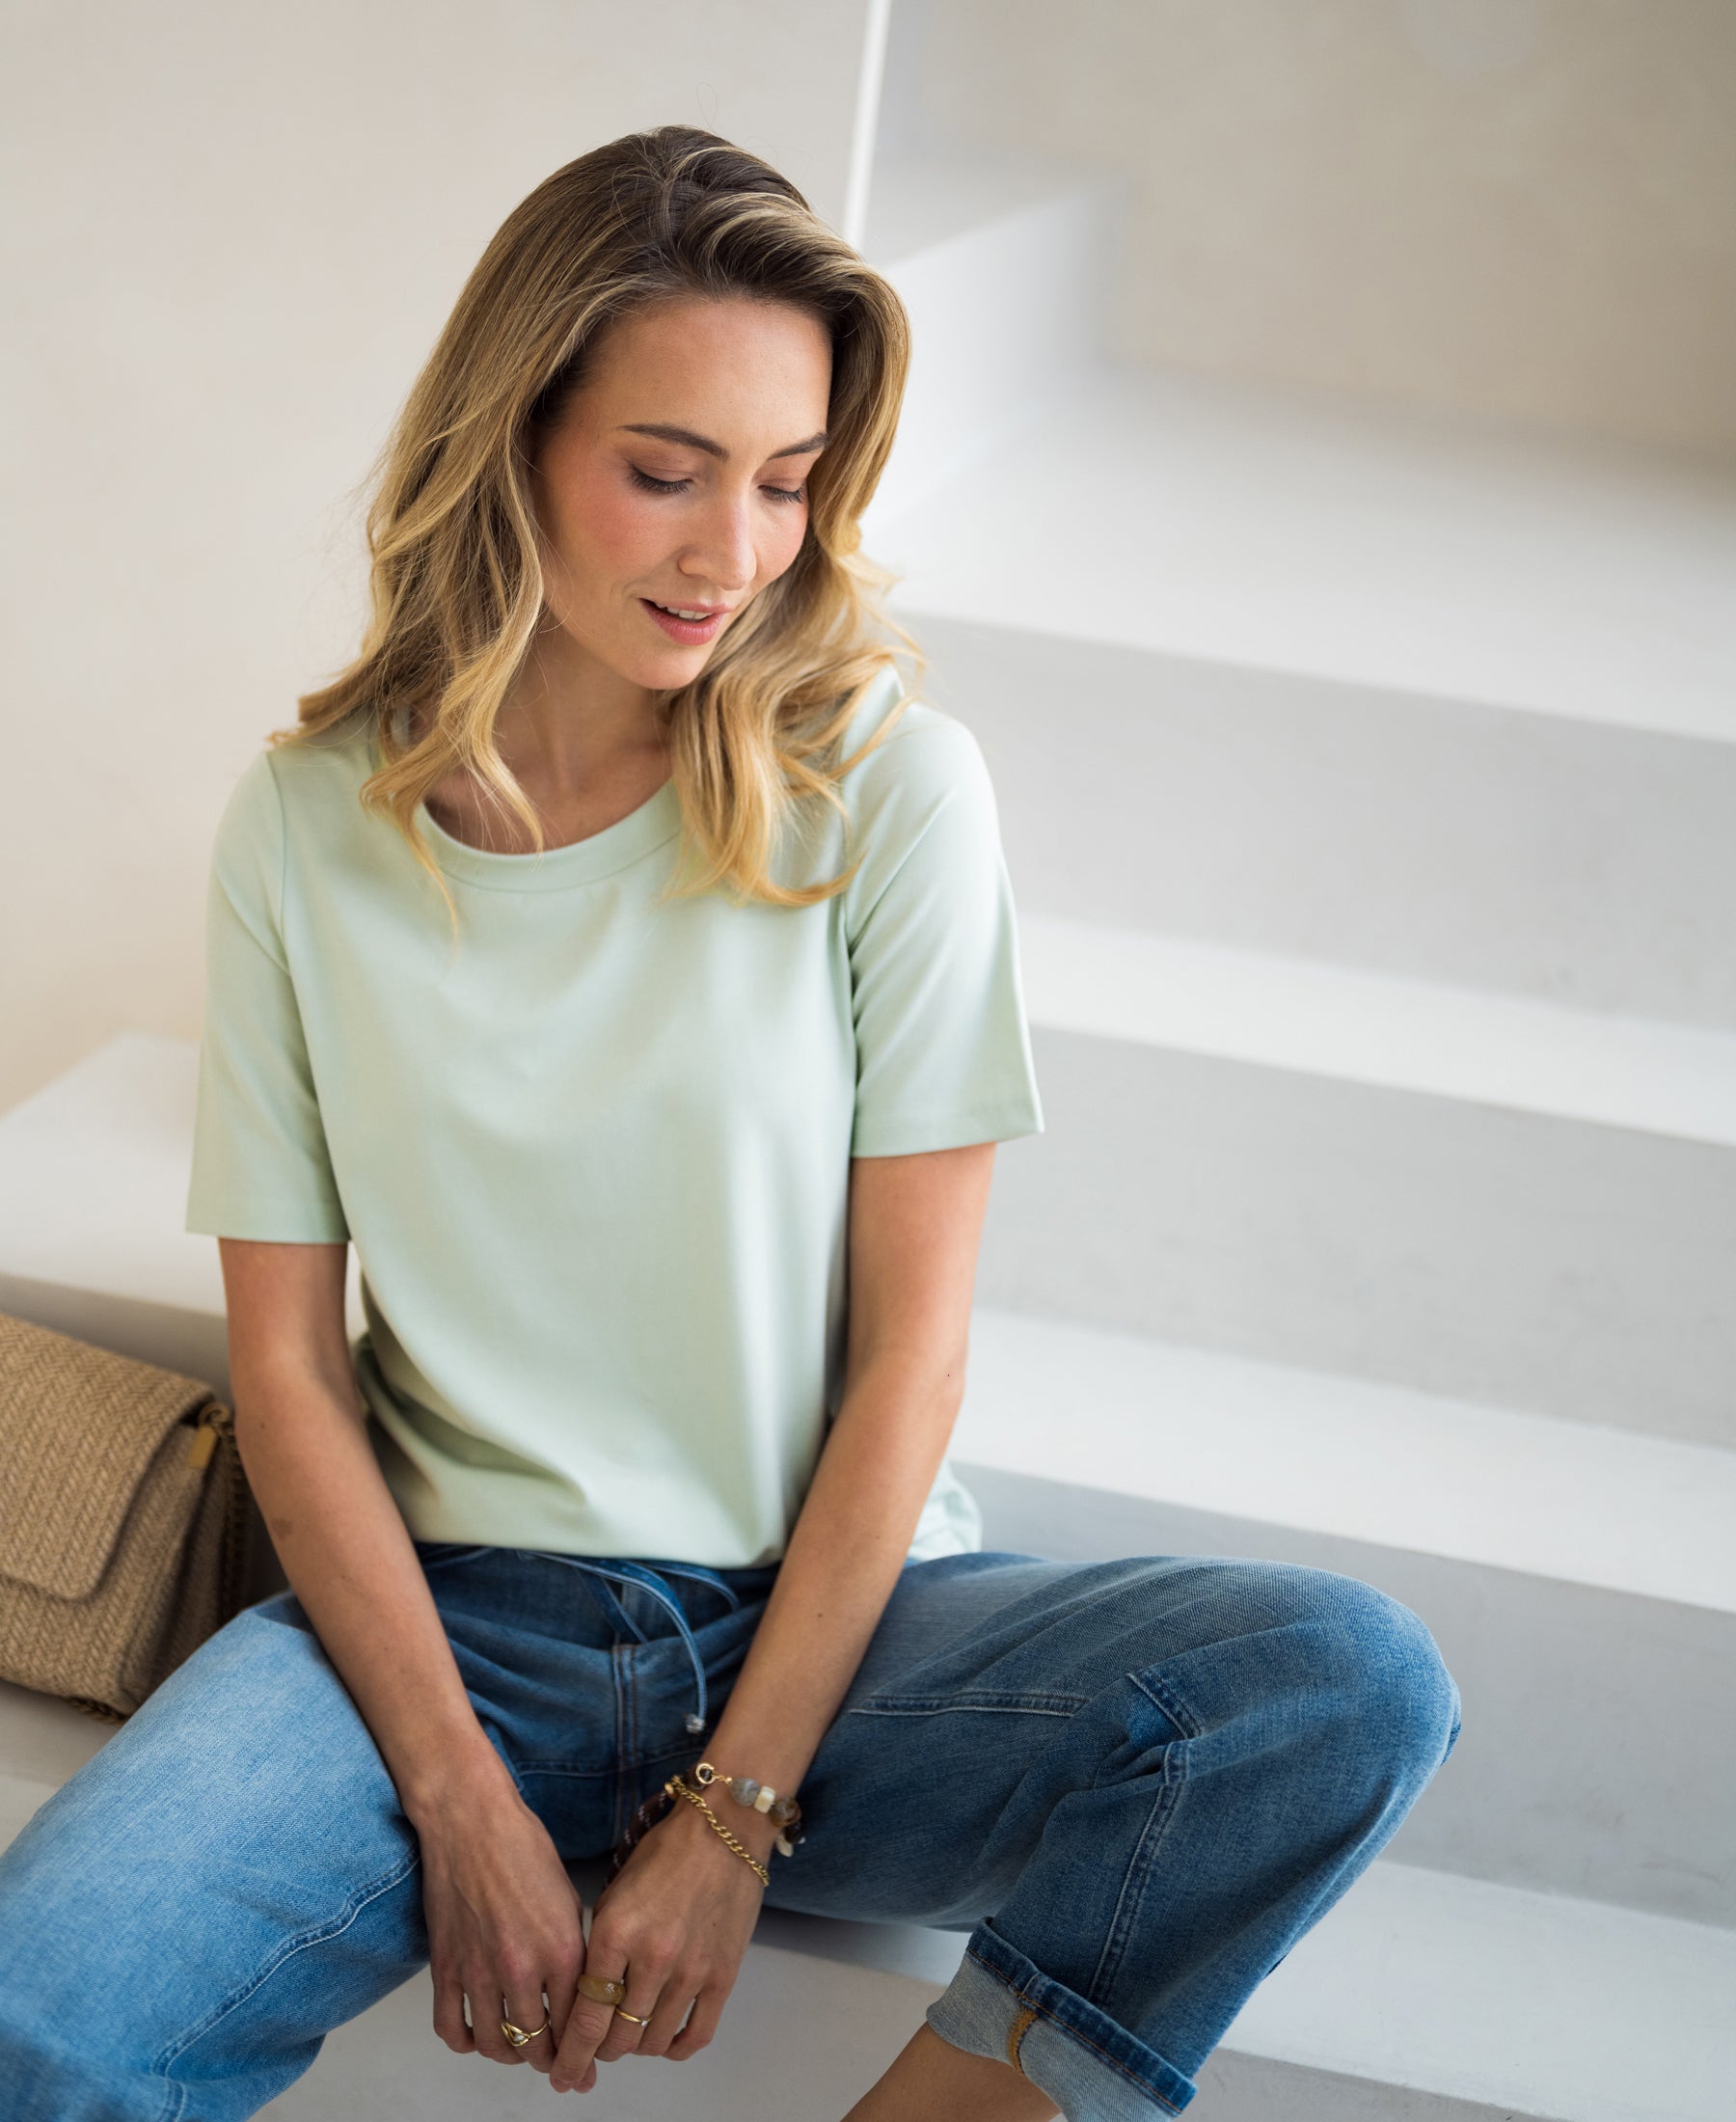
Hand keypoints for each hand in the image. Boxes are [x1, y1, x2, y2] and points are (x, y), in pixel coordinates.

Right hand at [415, 1753, 590, 2086]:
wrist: (470, 1821)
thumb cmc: (523, 1847)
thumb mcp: (569, 1897)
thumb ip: (575, 1951)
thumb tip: (582, 1992)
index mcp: (561, 1948)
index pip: (576, 2025)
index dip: (584, 2052)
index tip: (586, 2066)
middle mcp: (521, 1967)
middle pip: (537, 2045)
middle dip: (550, 2062)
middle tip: (557, 2066)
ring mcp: (479, 1971)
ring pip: (495, 2045)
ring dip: (511, 2055)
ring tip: (521, 2049)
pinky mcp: (445, 1968)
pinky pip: (452, 2029)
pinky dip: (467, 2042)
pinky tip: (480, 2034)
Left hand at [549, 1785, 771, 2093]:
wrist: (724, 1831)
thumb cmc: (663, 1856)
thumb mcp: (615, 1895)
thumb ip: (599, 1949)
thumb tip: (588, 1999)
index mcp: (615, 1934)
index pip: (586, 2017)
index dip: (570, 2055)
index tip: (563, 2074)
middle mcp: (651, 1958)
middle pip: (617, 2038)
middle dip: (600, 2051)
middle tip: (596, 2046)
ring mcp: (691, 1971)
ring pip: (651, 2042)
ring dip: (634, 2047)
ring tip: (630, 2034)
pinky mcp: (723, 1976)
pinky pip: (695, 2036)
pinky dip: (674, 2048)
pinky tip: (663, 2039)